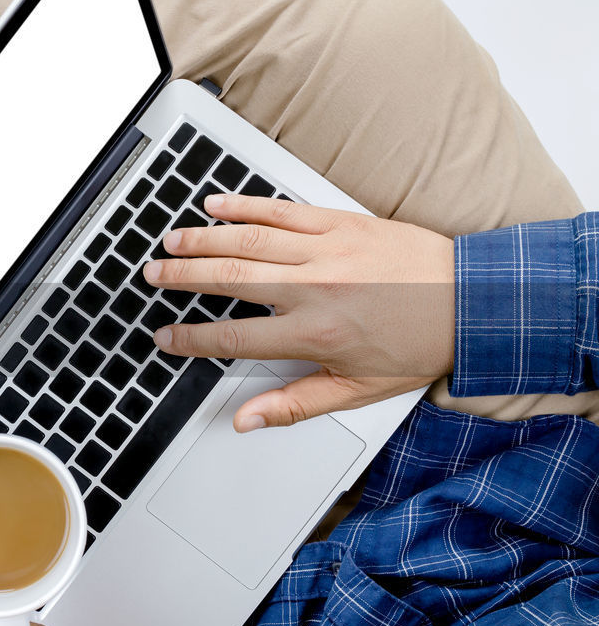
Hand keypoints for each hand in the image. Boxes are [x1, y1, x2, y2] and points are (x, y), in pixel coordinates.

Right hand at [143, 194, 453, 430]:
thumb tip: (247, 421)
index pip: (236, 335)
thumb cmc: (417, 346)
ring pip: (250, 240)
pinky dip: (248, 205)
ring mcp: (328, 250)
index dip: (192, 338)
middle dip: (185, 277)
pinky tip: (218, 204)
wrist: (472, 302)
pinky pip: (284, 210)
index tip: (165, 337)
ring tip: (172, 242)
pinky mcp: (343, 223)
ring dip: (205, 239)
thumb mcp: (356, 389)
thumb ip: (294, 403)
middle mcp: (315, 288)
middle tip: (153, 276)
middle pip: (232, 279)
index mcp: (316, 332)